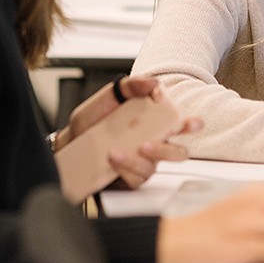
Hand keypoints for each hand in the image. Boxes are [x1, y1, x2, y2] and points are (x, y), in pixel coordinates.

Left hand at [60, 76, 202, 188]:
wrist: (68, 141)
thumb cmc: (92, 120)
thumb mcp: (108, 96)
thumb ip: (131, 86)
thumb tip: (154, 84)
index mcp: (153, 122)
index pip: (179, 124)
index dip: (192, 124)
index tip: (194, 123)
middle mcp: (151, 143)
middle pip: (177, 153)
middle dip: (168, 150)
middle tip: (148, 143)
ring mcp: (142, 162)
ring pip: (155, 168)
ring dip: (137, 160)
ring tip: (116, 151)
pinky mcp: (129, 178)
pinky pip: (136, 179)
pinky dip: (125, 168)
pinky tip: (112, 159)